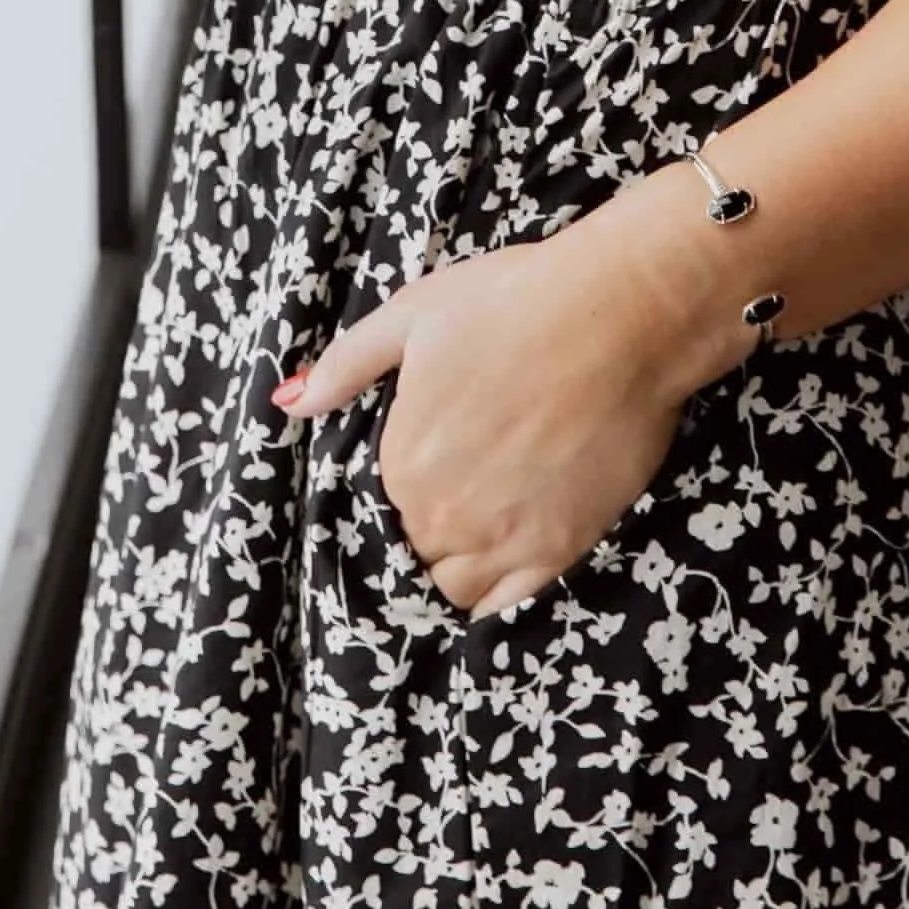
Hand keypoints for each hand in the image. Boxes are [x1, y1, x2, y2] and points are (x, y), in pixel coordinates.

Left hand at [275, 219, 692, 617]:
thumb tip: (289, 402)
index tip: (422, 470)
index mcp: (401, 461)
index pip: (376, 510)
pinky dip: (495, 597)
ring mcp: (504, 540)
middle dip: (425, 529)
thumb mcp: (414, 314)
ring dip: (456, 567)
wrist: (618, 313)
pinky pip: (506, 605)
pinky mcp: (559, 551)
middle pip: (416, 551)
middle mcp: (444, 515)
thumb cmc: (514, 302)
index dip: (394, 494)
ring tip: (479, 528)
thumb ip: (346, 365)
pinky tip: (502, 565)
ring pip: (455, 588)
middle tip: (456, 492)